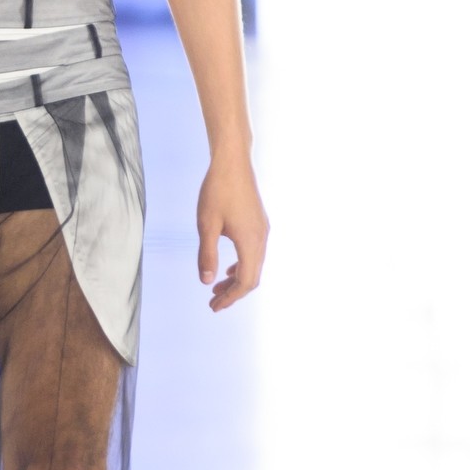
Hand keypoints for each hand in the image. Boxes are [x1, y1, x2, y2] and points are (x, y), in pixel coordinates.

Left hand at [197, 154, 267, 310]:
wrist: (233, 162)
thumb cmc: (217, 191)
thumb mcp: (206, 225)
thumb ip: (207, 255)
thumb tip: (206, 282)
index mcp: (250, 242)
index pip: (245, 282)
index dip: (230, 298)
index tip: (214, 307)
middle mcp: (262, 239)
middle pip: (252, 278)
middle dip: (233, 293)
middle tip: (213, 303)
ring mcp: (262, 230)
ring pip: (254, 265)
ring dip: (237, 279)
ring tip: (217, 288)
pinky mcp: (259, 223)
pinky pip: (255, 253)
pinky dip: (242, 265)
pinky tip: (228, 268)